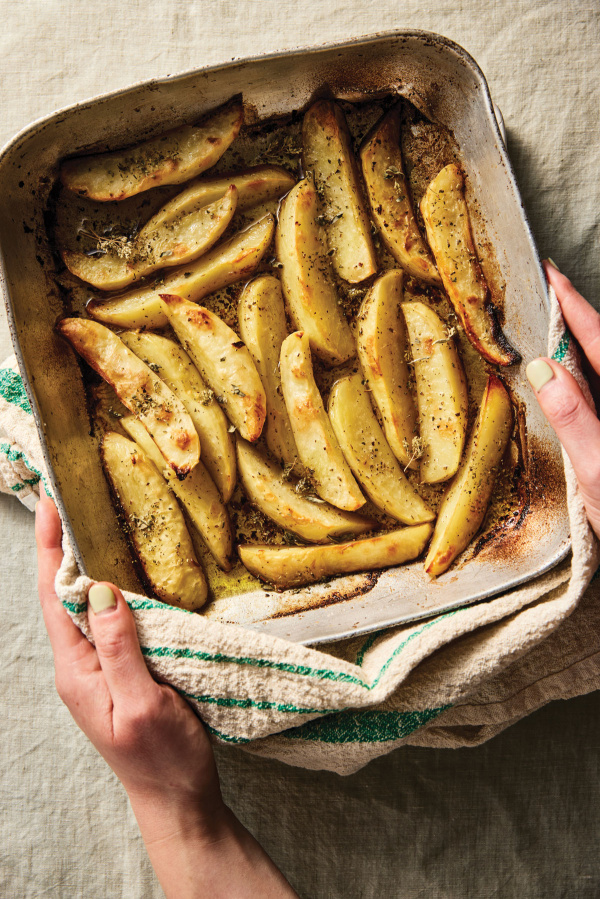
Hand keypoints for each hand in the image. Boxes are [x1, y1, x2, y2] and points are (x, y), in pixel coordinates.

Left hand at [35, 493, 297, 897]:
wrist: (178, 800)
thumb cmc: (162, 759)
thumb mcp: (142, 704)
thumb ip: (119, 649)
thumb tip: (100, 591)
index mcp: (78, 671)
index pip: (55, 598)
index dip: (50, 549)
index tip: (51, 504)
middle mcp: (81, 666)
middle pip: (64, 596)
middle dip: (63, 548)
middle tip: (73, 501)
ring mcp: (99, 670)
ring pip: (86, 607)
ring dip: (88, 566)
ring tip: (95, 526)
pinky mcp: (121, 673)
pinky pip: (110, 622)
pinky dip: (113, 590)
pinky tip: (128, 576)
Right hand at [526, 261, 599, 537]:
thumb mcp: (598, 471)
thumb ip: (575, 418)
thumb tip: (544, 368)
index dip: (574, 307)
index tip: (551, 275)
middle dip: (577, 319)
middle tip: (548, 293)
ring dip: (582, 347)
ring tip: (554, 328)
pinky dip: (585, 377)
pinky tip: (570, 380)